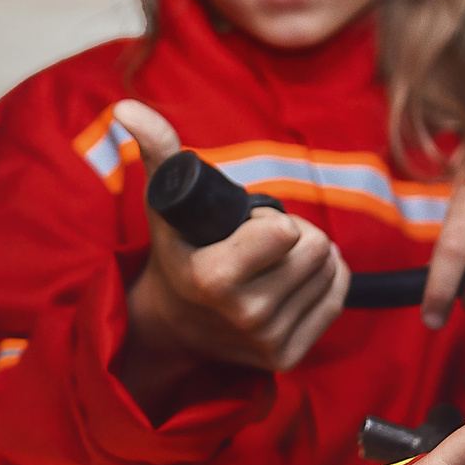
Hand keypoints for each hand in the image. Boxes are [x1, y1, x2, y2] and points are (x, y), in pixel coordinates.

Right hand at [112, 99, 351, 415]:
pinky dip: (322, 280)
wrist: (175, 324)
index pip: (289, 233)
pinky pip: (336, 296)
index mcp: (214, 278)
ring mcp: (268, 341)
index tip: (246, 227)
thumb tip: (128, 108)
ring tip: (271, 262)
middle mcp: (245, 316)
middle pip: (316, 248)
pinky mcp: (288, 357)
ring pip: (330, 270)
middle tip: (259, 245)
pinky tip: (289, 281)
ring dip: (308, 256)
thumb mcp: (167, 201)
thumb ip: (157, 149)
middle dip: (294, 235)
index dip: (271, 220)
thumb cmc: (179, 248)